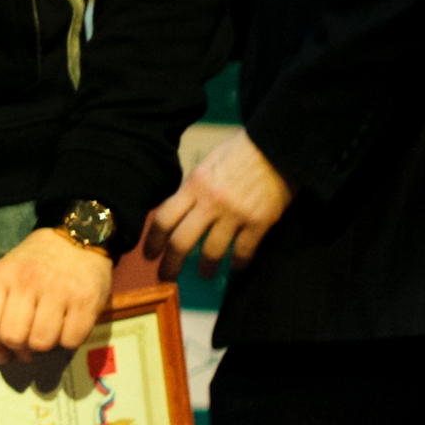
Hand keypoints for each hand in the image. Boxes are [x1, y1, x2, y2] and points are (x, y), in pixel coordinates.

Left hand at [0, 227, 114, 365]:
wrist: (76, 239)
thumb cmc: (36, 261)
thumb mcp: (5, 271)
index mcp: (1, 276)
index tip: (0, 354)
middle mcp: (26, 282)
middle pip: (13, 337)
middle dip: (18, 350)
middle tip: (25, 349)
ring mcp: (58, 292)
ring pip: (41, 342)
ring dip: (43, 347)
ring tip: (45, 335)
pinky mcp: (86, 302)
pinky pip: (71, 340)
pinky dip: (67, 342)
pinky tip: (66, 329)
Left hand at [144, 129, 293, 279]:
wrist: (275, 148)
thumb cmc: (237, 154)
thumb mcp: (205, 166)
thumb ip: (191, 190)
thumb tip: (178, 213)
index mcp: (193, 186)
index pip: (164, 219)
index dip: (153, 240)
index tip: (149, 254)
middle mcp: (210, 203)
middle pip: (182, 241)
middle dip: (171, 263)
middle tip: (167, 276)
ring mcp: (235, 214)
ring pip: (212, 251)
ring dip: (205, 267)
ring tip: (203, 274)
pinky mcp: (260, 223)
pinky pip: (244, 251)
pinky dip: (237, 262)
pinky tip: (235, 266)